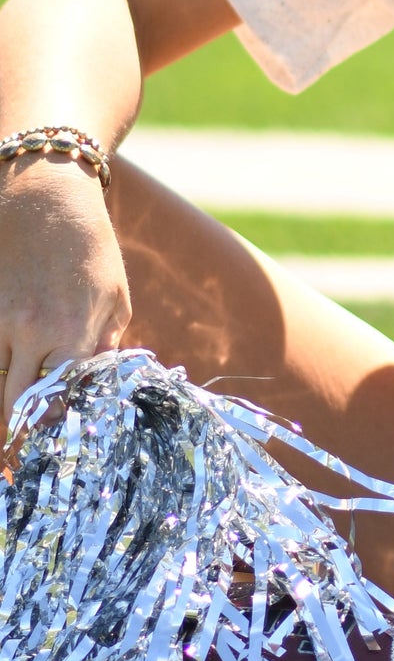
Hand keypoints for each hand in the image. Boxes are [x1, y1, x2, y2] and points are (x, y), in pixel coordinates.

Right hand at [0, 158, 129, 434]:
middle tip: (12, 465)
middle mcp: (30, 331)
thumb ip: (106, 345)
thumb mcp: (115, 295)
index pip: (58, 403)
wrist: (42, 195)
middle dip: (14, 438)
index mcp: (73, 332)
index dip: (51, 433)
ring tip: (4, 442)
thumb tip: (100, 387)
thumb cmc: (88, 245)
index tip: (45, 455)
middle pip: (13, 404)